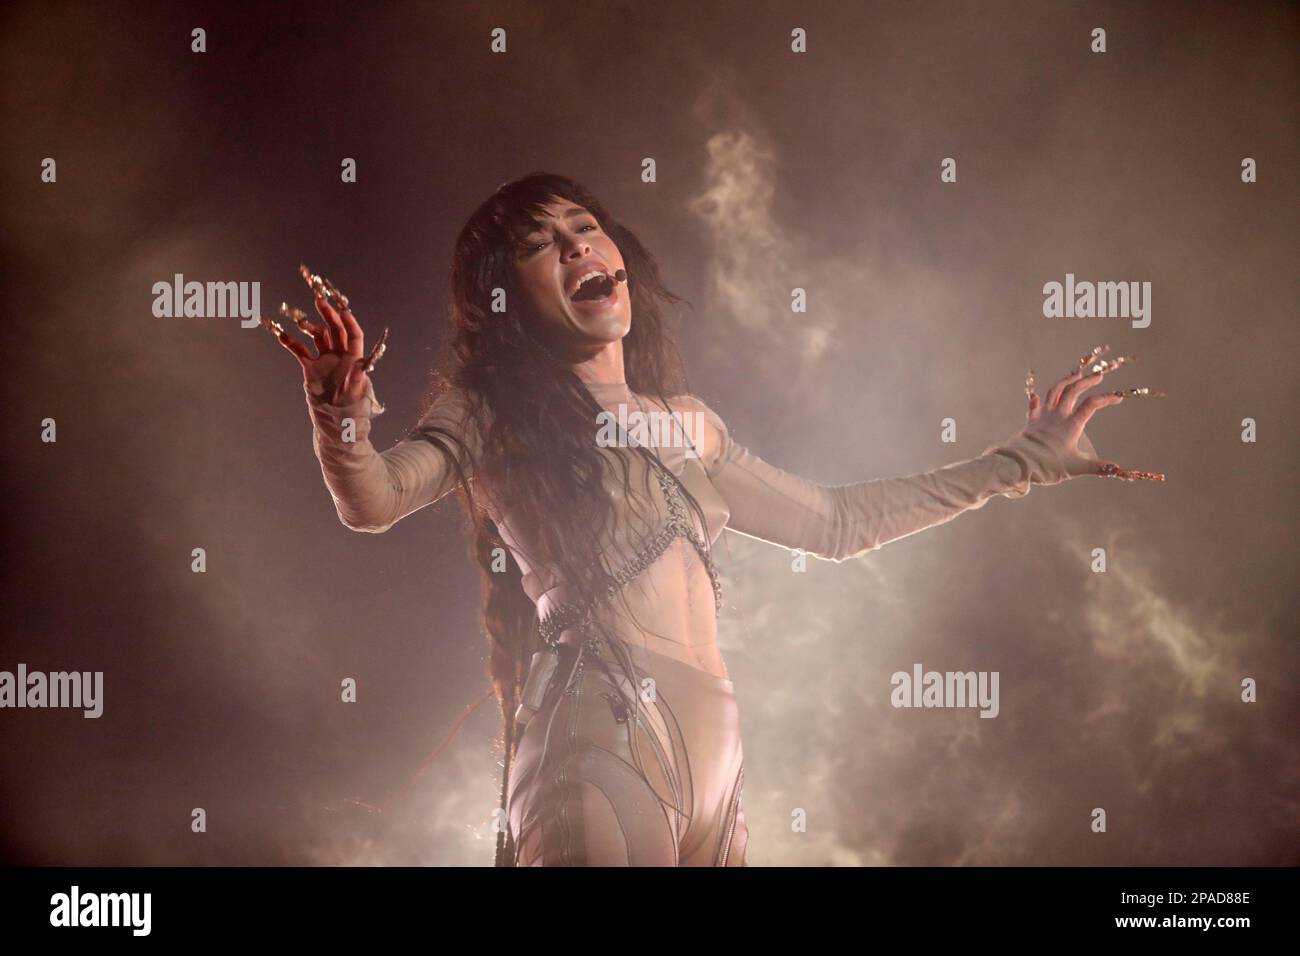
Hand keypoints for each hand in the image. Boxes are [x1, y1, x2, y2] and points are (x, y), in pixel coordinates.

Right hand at [258, 266, 387, 405]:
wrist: (335, 423)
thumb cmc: (351, 408)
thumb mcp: (357, 392)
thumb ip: (358, 376)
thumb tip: (363, 363)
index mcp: (354, 359)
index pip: (354, 335)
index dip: (349, 322)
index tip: (342, 310)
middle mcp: (340, 356)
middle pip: (335, 330)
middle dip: (328, 314)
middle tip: (319, 300)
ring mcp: (325, 361)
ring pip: (318, 337)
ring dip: (310, 326)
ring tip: (301, 321)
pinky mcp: (311, 368)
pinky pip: (300, 351)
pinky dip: (291, 342)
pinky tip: (280, 334)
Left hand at [1022, 346, 1164, 481]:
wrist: (1019, 464)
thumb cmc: (1048, 467)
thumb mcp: (1076, 468)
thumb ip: (1097, 467)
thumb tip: (1117, 469)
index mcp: (1071, 425)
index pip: (1091, 405)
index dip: (1106, 398)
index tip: (1118, 397)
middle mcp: (1057, 416)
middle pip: (1073, 391)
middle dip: (1087, 381)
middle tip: (1099, 376)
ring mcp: (1043, 416)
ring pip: (1054, 392)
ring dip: (1066, 382)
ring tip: (1075, 375)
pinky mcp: (1031, 422)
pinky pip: (1033, 406)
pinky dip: (1035, 400)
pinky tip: (1035, 396)